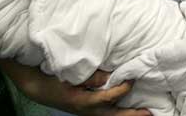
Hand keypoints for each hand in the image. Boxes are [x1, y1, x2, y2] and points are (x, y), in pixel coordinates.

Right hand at [0, 61, 149, 115]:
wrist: (36, 86)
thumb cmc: (52, 78)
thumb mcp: (68, 75)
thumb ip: (89, 76)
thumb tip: (109, 77)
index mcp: (82, 102)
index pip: (108, 98)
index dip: (122, 89)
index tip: (133, 79)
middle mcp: (86, 110)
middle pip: (113, 115)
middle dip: (132, 115)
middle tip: (150, 113)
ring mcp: (86, 112)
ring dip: (126, 114)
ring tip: (144, 113)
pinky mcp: (86, 108)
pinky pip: (106, 112)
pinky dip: (118, 111)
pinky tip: (127, 107)